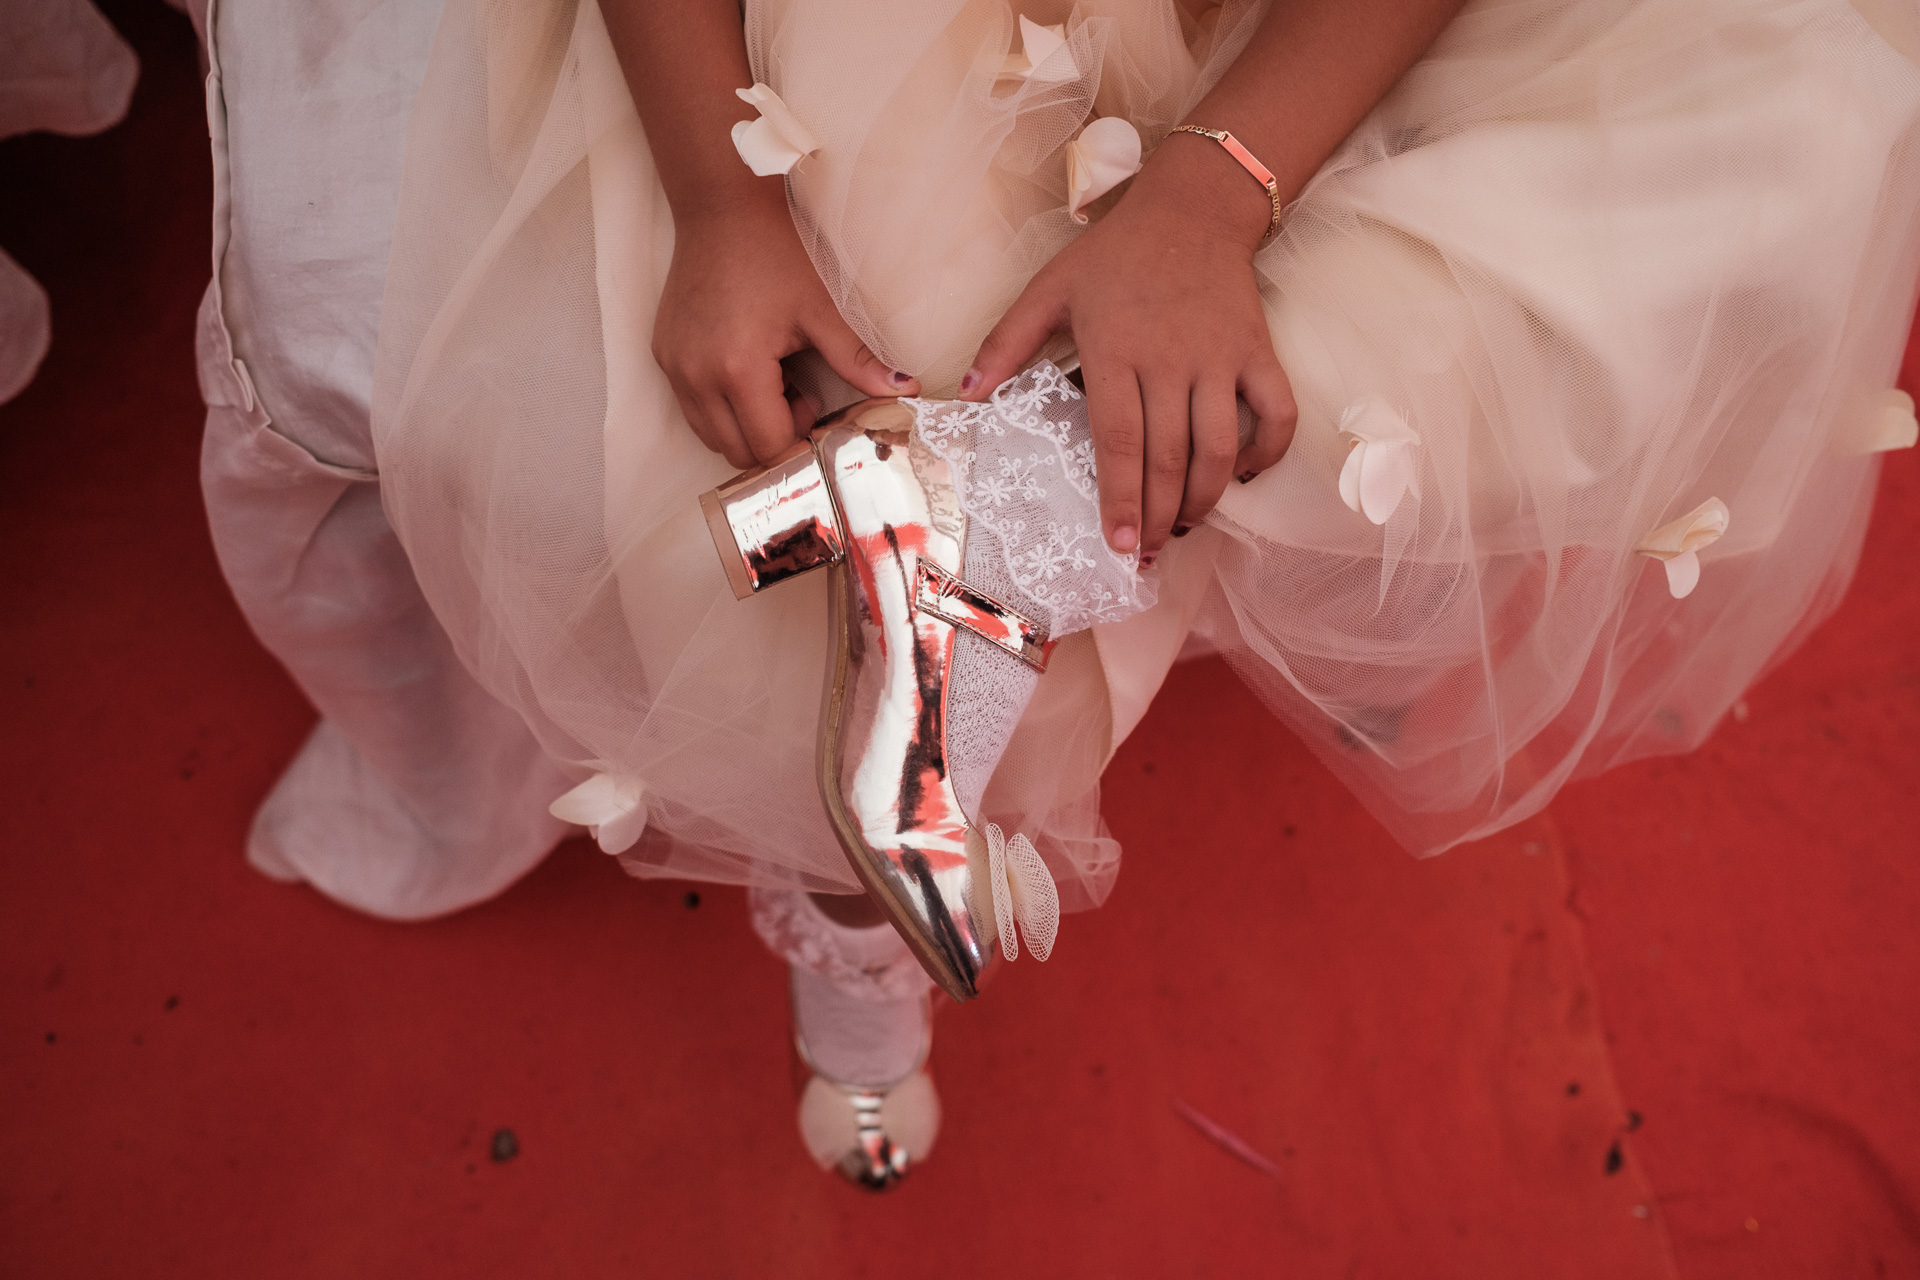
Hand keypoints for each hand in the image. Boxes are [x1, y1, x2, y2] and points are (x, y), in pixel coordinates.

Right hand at [652, 198, 918, 469]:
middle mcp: (696, 376)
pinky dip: (723, 406)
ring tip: (775, 382)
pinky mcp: (664, 355)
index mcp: (737, 369)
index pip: (769, 446)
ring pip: (711, 436)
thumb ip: (859, 359)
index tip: (821, 416)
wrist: (721, 204)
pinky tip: (749, 369)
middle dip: (774, 441)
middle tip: (801, 398)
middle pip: (737, 452)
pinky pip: (693, 407)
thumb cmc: (775, 247)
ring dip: (746, 426)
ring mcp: (674, 367)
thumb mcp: (822, 306)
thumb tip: (904, 389)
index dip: (801, 443)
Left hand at [959, 143, 1295, 560]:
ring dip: (1205, 499)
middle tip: (1148, 553)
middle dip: (1159, 517)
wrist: (1193, 206)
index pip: (1119, 442)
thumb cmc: (1115, 253)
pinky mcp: (1258, 352)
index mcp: (1116, 351)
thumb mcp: (1050, 288)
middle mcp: (1171, 361)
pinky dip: (1268, 453)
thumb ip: (1007, 342)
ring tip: (1185, 526)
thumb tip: (966, 393)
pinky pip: (1277, 414)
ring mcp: (1220, 359)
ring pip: (1220, 448)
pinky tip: (1244, 476)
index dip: (1120, 499)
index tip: (1119, 544)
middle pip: (1169, 459)